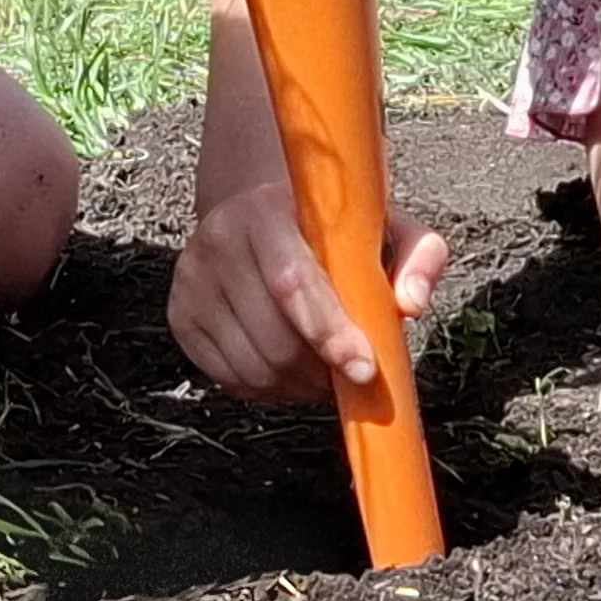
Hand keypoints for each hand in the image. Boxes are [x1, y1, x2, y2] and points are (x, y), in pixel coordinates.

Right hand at [167, 170, 447, 403]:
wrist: (263, 213)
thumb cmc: (335, 230)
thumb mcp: (386, 226)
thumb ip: (420, 255)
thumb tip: (413, 304)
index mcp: (266, 211)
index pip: (293, 282)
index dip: (329, 332)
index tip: (364, 369)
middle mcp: (218, 239)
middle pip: (275, 338)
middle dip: (321, 370)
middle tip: (352, 373)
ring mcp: (192, 279)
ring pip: (254, 367)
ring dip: (298, 385)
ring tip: (322, 368)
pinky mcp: (180, 316)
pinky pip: (230, 379)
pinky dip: (269, 389)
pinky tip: (289, 367)